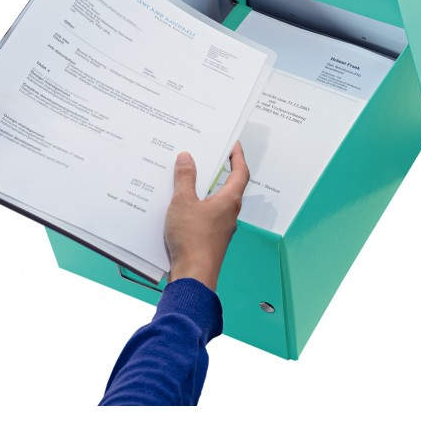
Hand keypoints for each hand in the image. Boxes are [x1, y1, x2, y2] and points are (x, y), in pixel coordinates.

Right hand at [164, 141, 249, 291]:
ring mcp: (221, 227)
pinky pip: (207, 215)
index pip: (240, 172)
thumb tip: (187, 158)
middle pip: (229, 186)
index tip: (234, 144)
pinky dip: (197, 206)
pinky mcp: (211, 238)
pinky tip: (180, 205)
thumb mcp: (183, 202)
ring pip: (216, 201)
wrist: (193, 276)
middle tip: (209, 155)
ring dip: (205, 188)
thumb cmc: (192, 240)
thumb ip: (185, 178)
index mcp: (229, 200)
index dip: (238, 156)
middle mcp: (230, 213)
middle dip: (220, 170)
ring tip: (189, 176)